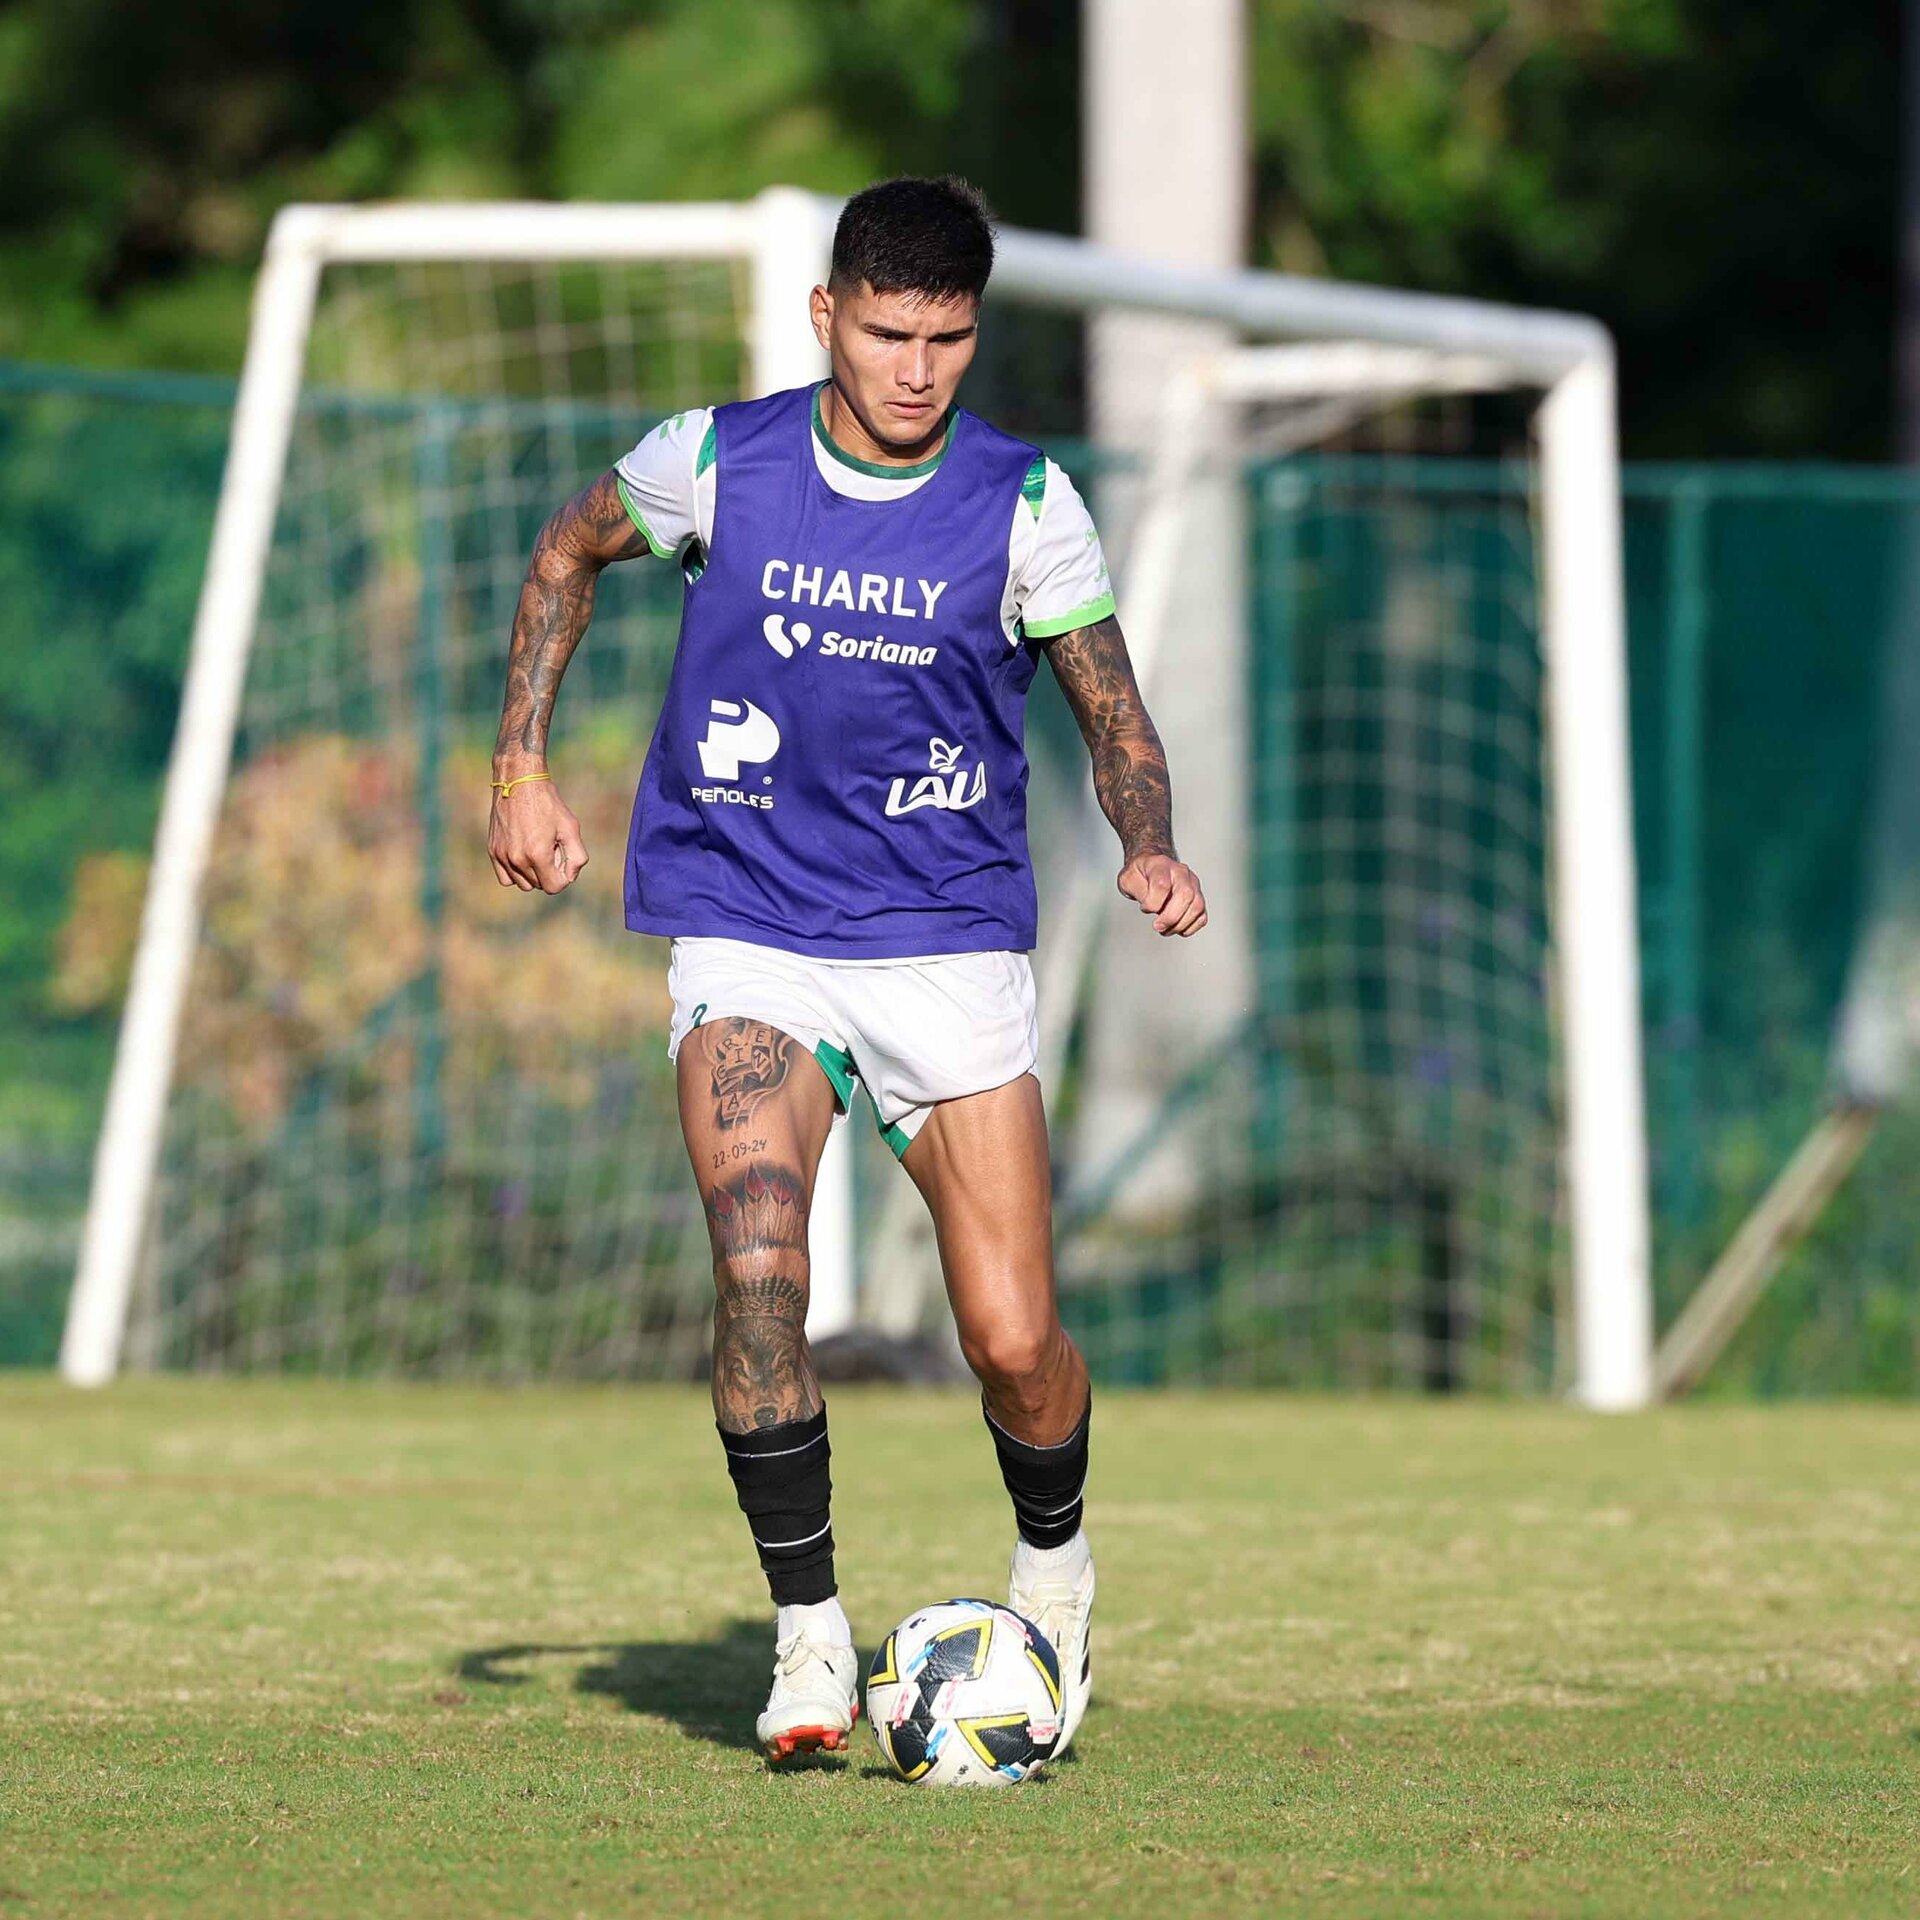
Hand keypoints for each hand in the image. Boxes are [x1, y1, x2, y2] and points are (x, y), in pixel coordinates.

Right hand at [489, 777, 588, 893]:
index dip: (563, 876)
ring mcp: (502, 856)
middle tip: (550, 847)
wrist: (519, 782)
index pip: (554, 887)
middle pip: (539, 885)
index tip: (563, 856)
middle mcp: (517, 859)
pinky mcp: (493, 851)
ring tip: (537, 848)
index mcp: (538, 854)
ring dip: (533, 873)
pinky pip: (506, 878)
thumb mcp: (571, 827)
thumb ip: (577, 857)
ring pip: (523, 884)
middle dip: (549, 871)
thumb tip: (569, 877)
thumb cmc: (548, 804)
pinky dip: (516, 873)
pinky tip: (524, 854)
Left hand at [1117, 852, 1206, 935]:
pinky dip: (1189, 927)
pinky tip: (1176, 927)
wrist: (1150, 866)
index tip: (1145, 908)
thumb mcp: (1128, 879)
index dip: (1153, 903)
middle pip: (1186, 895)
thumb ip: (1137, 891)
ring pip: (1197, 906)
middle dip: (1171, 917)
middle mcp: (1180, 872)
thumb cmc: (1140, 873)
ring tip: (1165, 929)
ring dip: (1180, 924)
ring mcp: (1192, 884)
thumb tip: (1150, 905)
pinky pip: (1201, 916)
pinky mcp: (1198, 897)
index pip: (1162, 885)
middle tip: (1158, 926)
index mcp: (1161, 865)